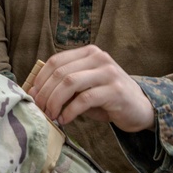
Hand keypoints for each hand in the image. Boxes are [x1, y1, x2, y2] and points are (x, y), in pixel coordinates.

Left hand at [29, 45, 154, 131]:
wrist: (140, 108)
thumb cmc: (107, 98)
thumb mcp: (85, 87)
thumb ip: (66, 85)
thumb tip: (36, 94)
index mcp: (89, 53)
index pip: (56, 61)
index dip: (40, 79)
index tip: (32, 96)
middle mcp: (99, 58)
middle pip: (60, 72)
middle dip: (45, 93)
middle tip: (39, 109)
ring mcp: (108, 73)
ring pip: (70, 83)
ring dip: (55, 102)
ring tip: (51, 115)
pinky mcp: (115, 91)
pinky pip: (84, 99)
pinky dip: (70, 111)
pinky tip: (65, 120)